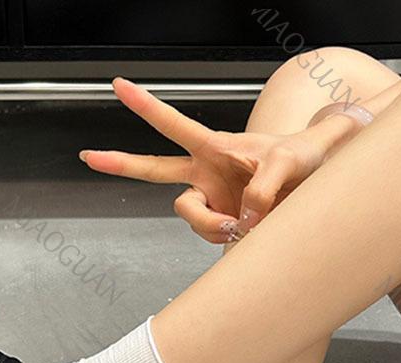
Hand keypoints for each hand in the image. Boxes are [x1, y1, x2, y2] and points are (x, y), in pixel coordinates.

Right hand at [81, 78, 341, 243]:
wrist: (312, 188)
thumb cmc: (303, 160)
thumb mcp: (293, 162)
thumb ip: (264, 187)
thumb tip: (240, 218)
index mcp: (215, 147)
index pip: (175, 125)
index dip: (146, 106)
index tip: (119, 86)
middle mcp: (204, 173)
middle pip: (153, 170)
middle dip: (120, 163)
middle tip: (89, 156)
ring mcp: (209, 199)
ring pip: (190, 218)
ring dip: (212, 225)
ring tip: (243, 223)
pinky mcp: (219, 223)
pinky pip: (210, 236)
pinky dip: (225, 237)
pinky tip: (246, 231)